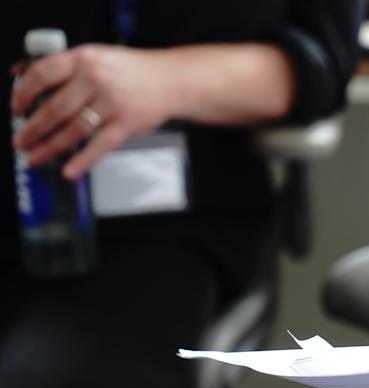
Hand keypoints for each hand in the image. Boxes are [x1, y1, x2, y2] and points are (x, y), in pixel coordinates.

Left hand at [10, 44, 176, 178]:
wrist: (173, 80)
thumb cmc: (134, 71)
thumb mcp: (98, 57)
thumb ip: (67, 68)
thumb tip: (28, 81)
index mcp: (85, 59)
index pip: (43, 74)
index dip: (24, 93)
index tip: (17, 108)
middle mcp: (97, 79)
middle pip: (55, 108)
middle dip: (32, 129)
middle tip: (21, 141)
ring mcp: (113, 103)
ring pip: (73, 130)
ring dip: (50, 147)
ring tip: (35, 157)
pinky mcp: (127, 124)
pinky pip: (100, 146)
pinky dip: (82, 161)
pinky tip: (69, 171)